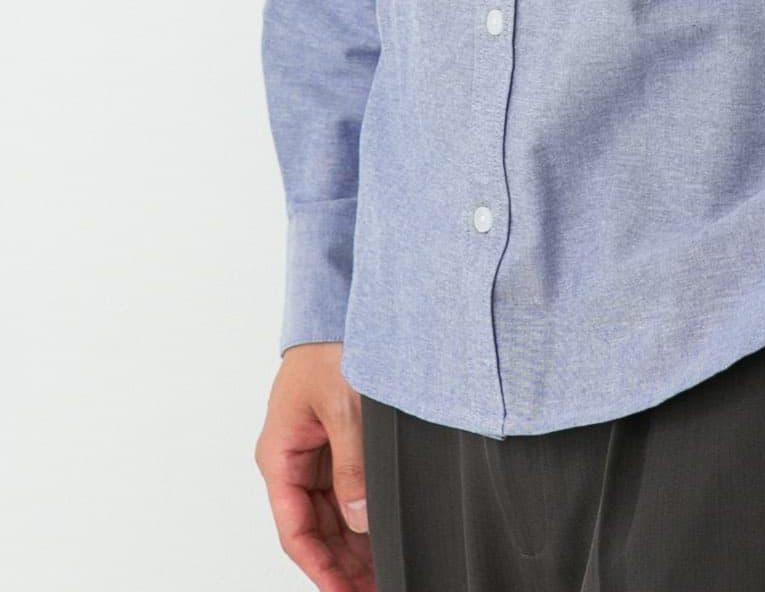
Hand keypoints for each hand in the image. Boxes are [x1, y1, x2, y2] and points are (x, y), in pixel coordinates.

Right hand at [254, 341, 373, 591]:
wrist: (337, 307)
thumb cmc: (330, 347)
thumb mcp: (343, 406)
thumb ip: (352, 464)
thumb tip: (358, 517)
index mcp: (279, 455)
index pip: (295, 530)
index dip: (320, 568)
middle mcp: (292, 460)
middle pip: (313, 530)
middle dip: (340, 565)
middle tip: (373, 588)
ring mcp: (312, 453)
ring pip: (329, 516)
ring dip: (351, 547)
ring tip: (379, 574)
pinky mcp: (333, 442)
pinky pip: (342, 491)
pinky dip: (359, 517)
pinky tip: (379, 536)